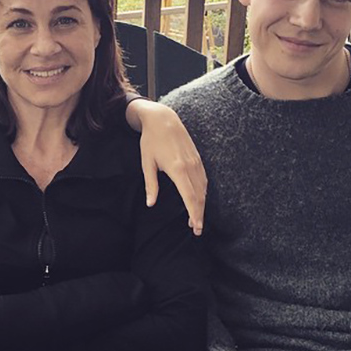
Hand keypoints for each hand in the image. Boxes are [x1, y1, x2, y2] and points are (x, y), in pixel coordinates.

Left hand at [126, 99, 206, 234]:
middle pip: (199, 196)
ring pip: (203, 188)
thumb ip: (151, 185)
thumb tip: (151, 203)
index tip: (196, 227)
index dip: (194, 213)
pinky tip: (198, 200)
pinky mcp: (197, 158)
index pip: (190, 197)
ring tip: (196, 219)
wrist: (163, 119)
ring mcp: (196, 162)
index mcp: (177, 169)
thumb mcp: (147, 163)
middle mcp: (190, 166)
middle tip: (197, 230)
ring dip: (201, 205)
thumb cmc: (151, 141)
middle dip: (199, 214)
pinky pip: (203, 179)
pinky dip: (203, 193)